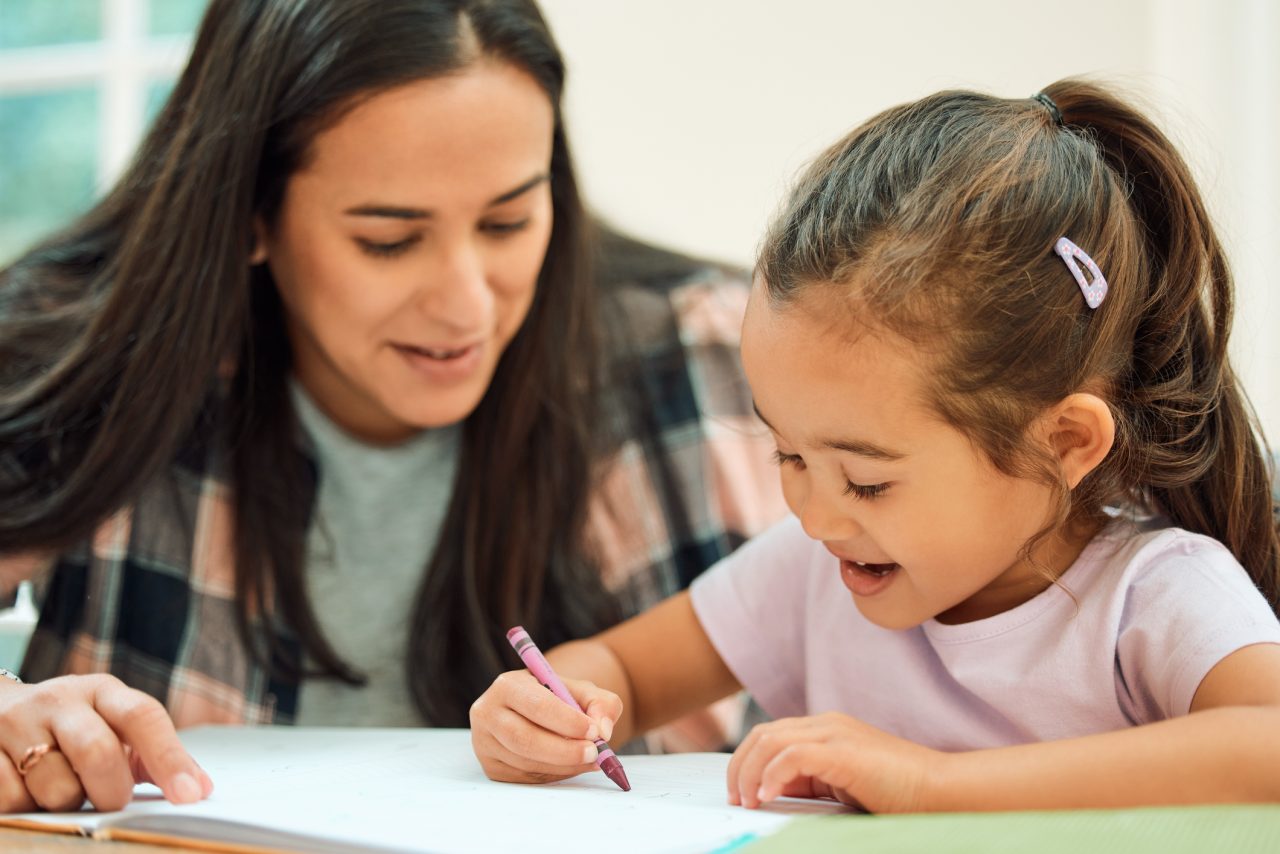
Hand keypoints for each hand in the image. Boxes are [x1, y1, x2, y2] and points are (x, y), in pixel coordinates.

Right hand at [0, 674, 213, 812]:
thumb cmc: (71, 727)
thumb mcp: (111, 726)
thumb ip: (153, 756)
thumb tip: (198, 789)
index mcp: (101, 691)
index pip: (143, 716)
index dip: (170, 758)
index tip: (189, 795)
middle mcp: (59, 700)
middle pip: (97, 751)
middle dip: (113, 790)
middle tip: (115, 803)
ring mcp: (15, 724)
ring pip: (54, 786)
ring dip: (67, 803)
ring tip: (64, 789)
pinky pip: (12, 799)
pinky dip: (27, 808)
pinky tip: (29, 791)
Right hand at [470, 670, 622, 783]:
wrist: (536, 711)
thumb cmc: (558, 698)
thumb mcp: (582, 691)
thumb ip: (601, 703)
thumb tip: (603, 730)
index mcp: (508, 685)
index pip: (536, 705)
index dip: (567, 721)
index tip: (594, 732)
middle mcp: (488, 713)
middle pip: (525, 739)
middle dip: (565, 751)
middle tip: (595, 753)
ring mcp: (485, 743)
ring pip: (526, 763)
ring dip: (564, 766)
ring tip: (590, 760)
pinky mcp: (491, 767)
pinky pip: (525, 778)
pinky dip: (554, 775)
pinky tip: (570, 766)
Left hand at [726, 712, 938, 813]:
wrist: (941, 790)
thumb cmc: (899, 794)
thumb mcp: (842, 786)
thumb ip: (811, 782)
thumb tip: (771, 793)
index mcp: (826, 730)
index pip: (770, 735)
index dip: (747, 762)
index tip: (740, 793)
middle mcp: (827, 725)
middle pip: (763, 734)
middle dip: (740, 766)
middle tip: (736, 798)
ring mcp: (835, 734)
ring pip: (771, 741)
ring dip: (750, 772)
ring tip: (749, 801)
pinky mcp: (843, 751)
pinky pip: (793, 756)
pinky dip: (772, 775)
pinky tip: (768, 796)